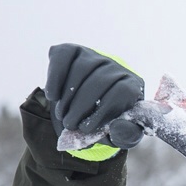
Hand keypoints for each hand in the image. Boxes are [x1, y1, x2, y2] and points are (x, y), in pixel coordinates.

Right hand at [46, 44, 144, 158]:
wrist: (88, 106)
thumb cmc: (107, 121)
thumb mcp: (119, 132)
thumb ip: (125, 134)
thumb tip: (118, 129)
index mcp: (133, 86)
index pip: (123, 91)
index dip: (103, 111)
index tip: (86, 128)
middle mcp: (117, 67)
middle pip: (100, 80)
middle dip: (81, 106)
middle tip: (70, 124)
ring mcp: (95, 56)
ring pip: (82, 69)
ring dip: (68, 96)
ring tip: (62, 115)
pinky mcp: (74, 50)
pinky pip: (64, 57)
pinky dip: (56, 77)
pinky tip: (53, 96)